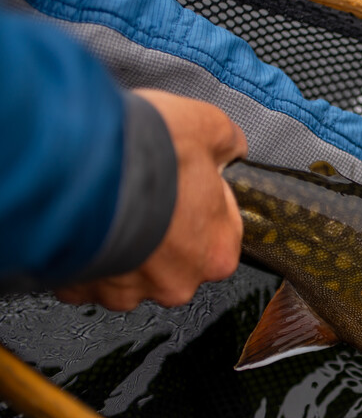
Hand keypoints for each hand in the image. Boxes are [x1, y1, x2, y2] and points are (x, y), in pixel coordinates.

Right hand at [55, 89, 246, 310]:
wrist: (72, 166)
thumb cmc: (143, 155)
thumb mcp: (205, 126)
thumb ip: (226, 141)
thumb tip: (232, 144)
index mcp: (217, 252)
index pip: (219, 228)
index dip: (200, 196)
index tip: (184, 179)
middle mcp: (176, 281)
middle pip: (173, 253)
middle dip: (159, 224)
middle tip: (142, 189)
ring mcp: (128, 290)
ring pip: (126, 266)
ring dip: (118, 240)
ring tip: (107, 203)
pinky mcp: (81, 288)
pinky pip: (83, 271)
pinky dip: (80, 249)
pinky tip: (79, 220)